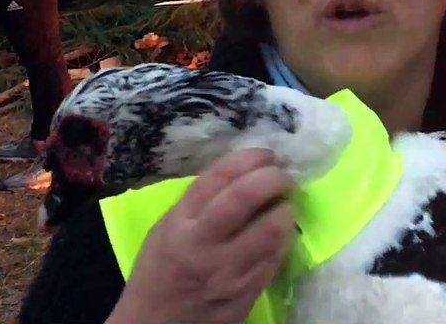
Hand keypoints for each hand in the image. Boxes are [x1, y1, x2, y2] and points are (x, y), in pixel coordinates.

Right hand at [109, 149, 295, 323]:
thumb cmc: (159, 272)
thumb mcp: (166, 229)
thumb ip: (199, 202)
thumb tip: (242, 171)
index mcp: (179, 223)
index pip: (218, 178)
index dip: (249, 158)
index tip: (265, 154)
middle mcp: (203, 244)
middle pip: (246, 197)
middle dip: (273, 177)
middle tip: (281, 175)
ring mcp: (228, 270)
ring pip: (272, 228)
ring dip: (286, 208)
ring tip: (284, 203)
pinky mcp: (247, 292)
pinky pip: (277, 256)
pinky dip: (284, 237)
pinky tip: (279, 231)